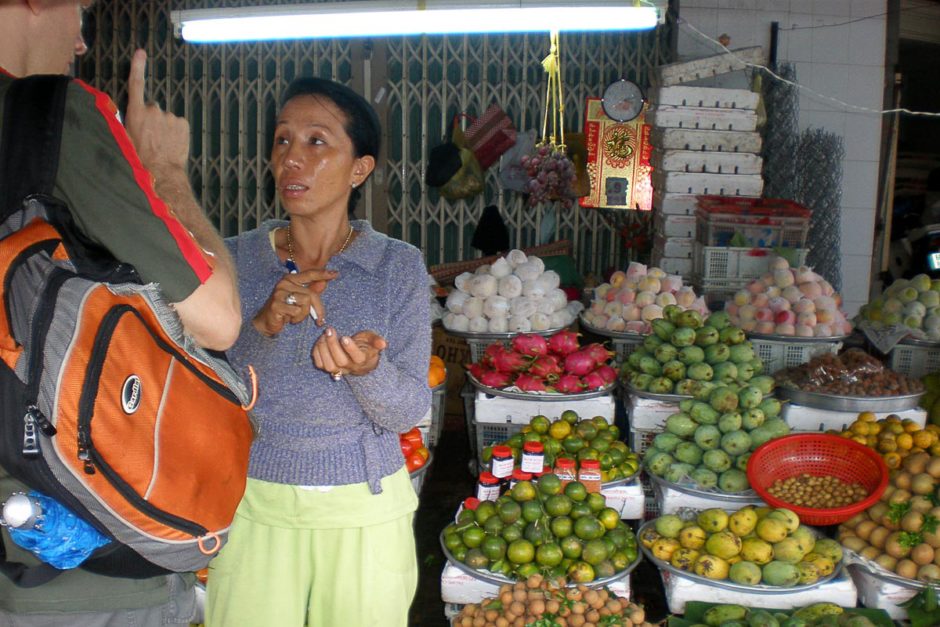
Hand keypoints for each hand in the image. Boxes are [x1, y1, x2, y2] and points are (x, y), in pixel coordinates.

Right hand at [125, 49, 188, 169]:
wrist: (161, 172)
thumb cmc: (140, 158)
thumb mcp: (125, 139)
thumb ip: (127, 122)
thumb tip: (130, 116)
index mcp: (136, 113)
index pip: (136, 85)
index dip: (137, 68)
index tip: (141, 53)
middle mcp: (153, 110)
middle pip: (153, 110)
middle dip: (153, 120)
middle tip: (151, 138)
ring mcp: (170, 116)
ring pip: (166, 118)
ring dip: (165, 127)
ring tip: (162, 144)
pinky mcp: (183, 123)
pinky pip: (178, 124)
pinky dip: (176, 131)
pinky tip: (172, 143)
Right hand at [252, 269, 336, 336]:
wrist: (266, 321)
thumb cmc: (285, 309)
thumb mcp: (299, 299)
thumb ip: (311, 290)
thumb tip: (324, 282)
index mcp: (290, 279)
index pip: (309, 274)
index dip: (322, 274)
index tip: (335, 274)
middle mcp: (284, 283)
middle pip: (311, 293)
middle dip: (318, 309)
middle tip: (320, 320)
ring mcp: (279, 293)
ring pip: (305, 302)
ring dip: (304, 314)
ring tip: (296, 317)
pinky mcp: (277, 305)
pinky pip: (297, 311)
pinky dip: (297, 319)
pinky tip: (289, 320)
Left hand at [312, 328, 387, 378]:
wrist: (360, 360)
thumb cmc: (366, 346)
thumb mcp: (373, 340)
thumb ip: (376, 341)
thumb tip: (383, 344)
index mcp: (362, 360)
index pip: (357, 357)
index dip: (350, 349)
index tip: (345, 337)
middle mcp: (350, 367)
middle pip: (340, 361)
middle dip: (333, 345)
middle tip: (330, 330)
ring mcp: (338, 369)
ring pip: (328, 365)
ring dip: (323, 349)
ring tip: (324, 335)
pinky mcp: (328, 368)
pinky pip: (319, 364)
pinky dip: (316, 352)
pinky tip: (320, 341)